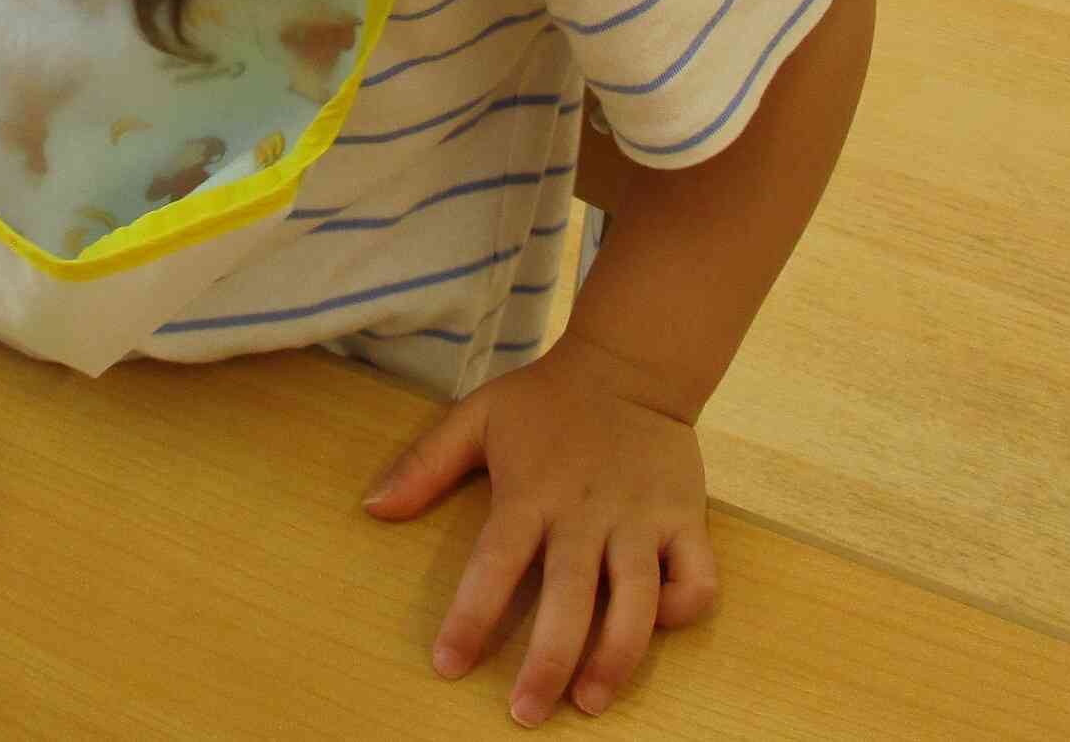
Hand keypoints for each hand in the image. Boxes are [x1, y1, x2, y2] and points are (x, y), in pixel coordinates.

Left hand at [362, 332, 718, 724]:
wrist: (630, 364)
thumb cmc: (546, 400)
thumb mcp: (477, 416)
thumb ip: (426, 463)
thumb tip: (372, 508)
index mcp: (532, 492)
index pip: (495, 563)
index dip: (471, 617)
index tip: (448, 665)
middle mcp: (587, 512)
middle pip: (569, 597)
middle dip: (547, 663)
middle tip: (525, 714)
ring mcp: (641, 518)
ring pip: (637, 600)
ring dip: (616, 656)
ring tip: (590, 700)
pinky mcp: (686, 519)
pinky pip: (696, 579)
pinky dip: (681, 609)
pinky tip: (655, 628)